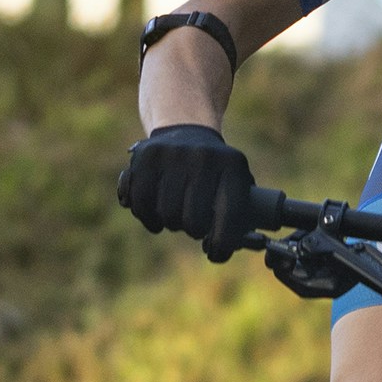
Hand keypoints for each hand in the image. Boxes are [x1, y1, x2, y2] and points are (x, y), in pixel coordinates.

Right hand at [116, 124, 258, 261]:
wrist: (186, 129)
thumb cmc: (215, 173)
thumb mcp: (235, 184)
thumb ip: (240, 218)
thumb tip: (230, 248)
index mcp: (233, 165)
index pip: (230, 215)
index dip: (223, 243)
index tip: (215, 252)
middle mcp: (204, 156)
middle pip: (193, 220)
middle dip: (193, 230)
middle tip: (194, 226)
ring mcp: (174, 154)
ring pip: (166, 215)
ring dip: (170, 224)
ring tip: (175, 217)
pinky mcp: (147, 156)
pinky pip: (140, 202)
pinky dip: (146, 217)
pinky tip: (155, 217)